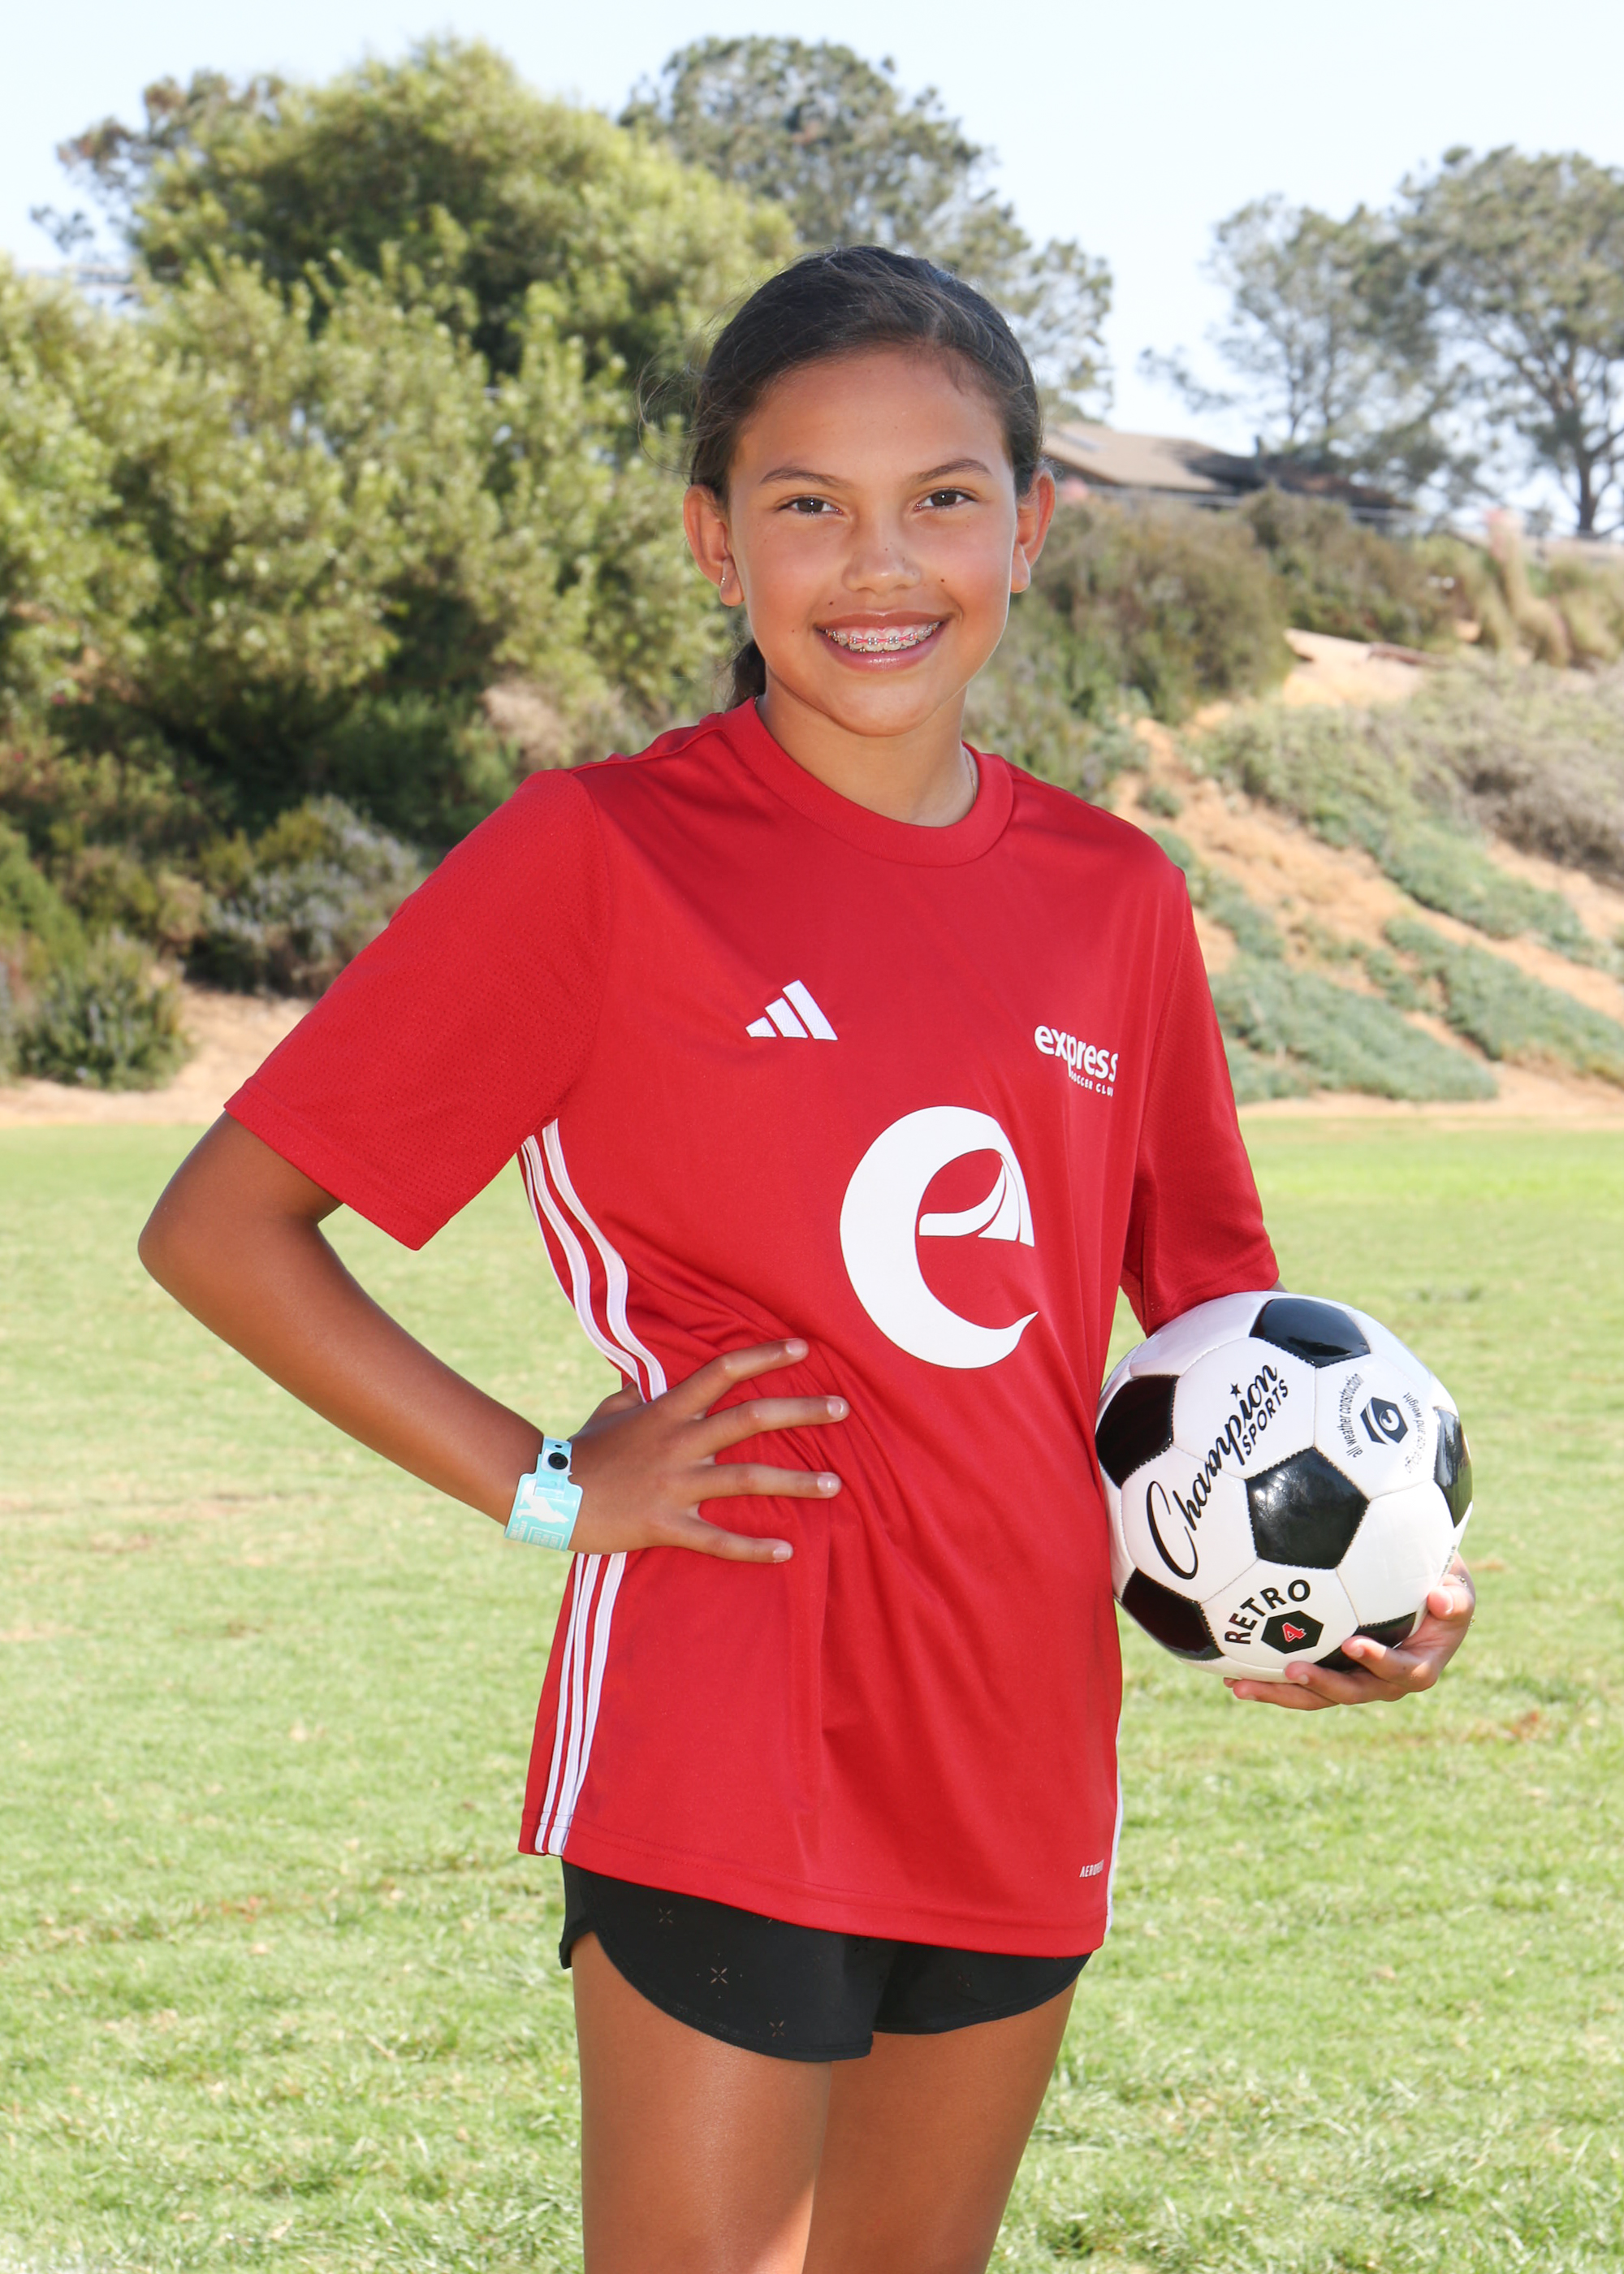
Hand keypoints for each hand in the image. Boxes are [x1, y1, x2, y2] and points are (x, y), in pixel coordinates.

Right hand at [564, 1338, 844, 1563]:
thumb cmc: (580, 1450)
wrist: (546, 1494)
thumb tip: (646, 1379)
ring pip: (748, 1478)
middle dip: (802, 1411)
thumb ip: (637, 1393)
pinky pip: (717, 1540)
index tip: (803, 1348)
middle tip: (843, 1409)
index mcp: (667, 1409)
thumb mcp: (611, 1409)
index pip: (723, 1371)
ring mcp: (674, 1484)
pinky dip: (753, 1548)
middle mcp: (679, 1441)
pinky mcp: (665, 1524)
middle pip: (752, 1418)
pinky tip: (786, 1550)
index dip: (764, 1356)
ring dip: (796, 1481)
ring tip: (835, 1484)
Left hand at [1224, 1556, 1474, 1709]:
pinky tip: (1231, 1671)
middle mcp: (1382, 1682)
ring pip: (1316, 1695)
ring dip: (1280, 1693)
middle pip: (1350, 1692)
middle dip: (1320, 1685)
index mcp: (1417, 1668)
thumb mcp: (1458, 1590)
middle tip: (1290, 1670)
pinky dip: (1268, 1679)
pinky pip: (1300, 1681)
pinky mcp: (1329, 1672)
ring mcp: (1353, 1680)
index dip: (1377, 1662)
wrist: (1425, 1596)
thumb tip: (1439, 1599)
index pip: (1398, 1671)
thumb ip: (1454, 1598)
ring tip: (1240, 1685)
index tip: (1352, 1644)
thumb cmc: (1442, 1588)